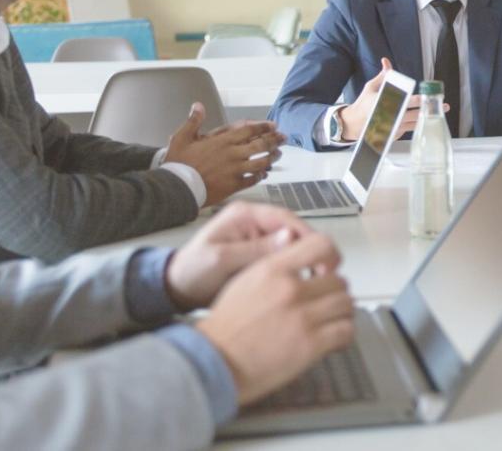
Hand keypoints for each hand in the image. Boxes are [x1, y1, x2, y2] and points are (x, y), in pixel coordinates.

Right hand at [164, 104, 284, 205]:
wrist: (176, 188)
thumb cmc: (178, 164)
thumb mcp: (182, 137)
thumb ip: (193, 121)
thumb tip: (198, 106)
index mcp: (222, 141)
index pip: (249, 130)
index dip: (264, 127)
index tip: (273, 126)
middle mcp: (232, 154)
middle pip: (260, 145)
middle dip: (274, 140)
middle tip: (283, 138)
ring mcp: (234, 170)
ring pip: (261, 162)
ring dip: (272, 158)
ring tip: (278, 155)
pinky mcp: (233, 185)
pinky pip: (252, 180)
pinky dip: (260, 176)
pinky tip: (264, 174)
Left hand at [164, 202, 314, 309]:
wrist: (177, 288)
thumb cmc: (192, 271)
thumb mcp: (221, 259)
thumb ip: (255, 249)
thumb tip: (289, 238)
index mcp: (244, 214)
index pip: (285, 217)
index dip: (307, 235)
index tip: (322, 253)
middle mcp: (255, 222)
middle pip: (294, 230)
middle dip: (309, 249)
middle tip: (324, 269)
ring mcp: (258, 237)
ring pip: (292, 245)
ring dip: (303, 260)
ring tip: (314, 278)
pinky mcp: (260, 253)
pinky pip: (284, 257)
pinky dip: (293, 268)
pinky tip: (299, 282)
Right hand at [195, 232, 355, 406]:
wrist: (214, 362)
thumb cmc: (225, 328)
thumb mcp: (246, 281)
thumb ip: (277, 268)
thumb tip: (304, 263)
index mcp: (273, 270)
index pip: (321, 245)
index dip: (332, 257)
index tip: (330, 269)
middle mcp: (290, 289)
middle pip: (339, 280)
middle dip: (335, 292)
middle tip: (328, 302)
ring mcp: (303, 317)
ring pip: (346, 304)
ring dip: (342, 313)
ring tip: (333, 320)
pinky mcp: (311, 344)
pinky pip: (346, 331)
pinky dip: (344, 334)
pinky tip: (335, 339)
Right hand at [337, 57, 440, 140]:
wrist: (354, 125)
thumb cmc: (364, 104)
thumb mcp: (370, 87)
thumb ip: (383, 76)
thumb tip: (386, 61)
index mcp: (385, 103)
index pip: (404, 101)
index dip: (417, 100)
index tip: (427, 97)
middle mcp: (390, 117)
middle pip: (413, 114)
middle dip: (428, 109)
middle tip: (443, 105)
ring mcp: (393, 128)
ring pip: (414, 123)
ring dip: (428, 118)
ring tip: (440, 113)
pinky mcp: (394, 135)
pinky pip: (410, 129)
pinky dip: (418, 125)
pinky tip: (428, 120)